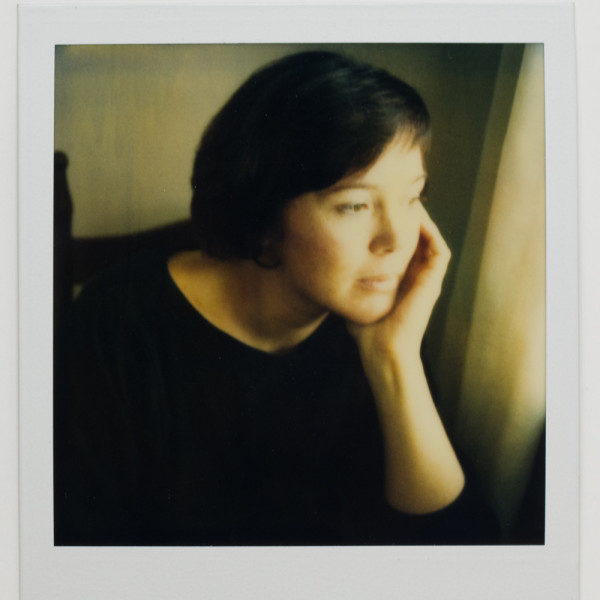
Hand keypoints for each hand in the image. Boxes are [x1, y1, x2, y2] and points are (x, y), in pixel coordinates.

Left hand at [348, 204, 450, 362]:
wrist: (382, 350)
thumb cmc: (366, 330)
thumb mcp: (354, 297)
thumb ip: (348, 281)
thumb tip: (328, 266)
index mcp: (401, 278)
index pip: (402, 245)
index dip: (394, 227)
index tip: (379, 211)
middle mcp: (416, 276)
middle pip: (418, 238)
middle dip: (408, 218)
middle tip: (396, 198)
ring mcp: (427, 279)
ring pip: (431, 240)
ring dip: (422, 221)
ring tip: (407, 202)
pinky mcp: (433, 282)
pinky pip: (439, 250)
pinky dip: (430, 233)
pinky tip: (415, 219)